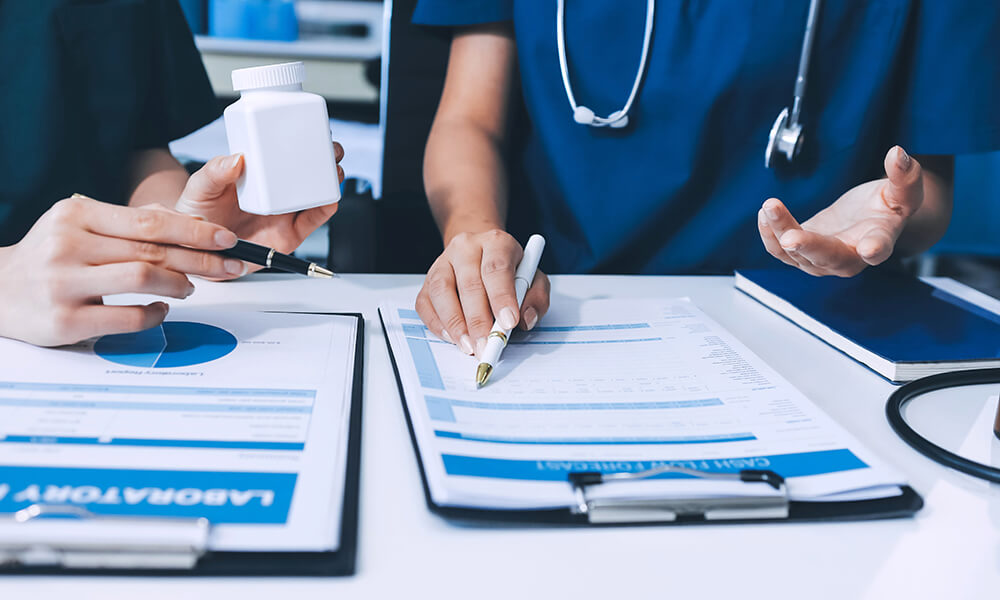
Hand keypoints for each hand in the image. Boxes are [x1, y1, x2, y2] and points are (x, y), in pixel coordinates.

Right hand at [0, 195, 240, 345]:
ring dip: (178, 284)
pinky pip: (127, 318)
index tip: (225, 238)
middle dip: (200, 259)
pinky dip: (155, 314)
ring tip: (189, 286)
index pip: (150, 221)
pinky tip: (161, 309)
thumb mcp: (81, 226)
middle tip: (227, 265)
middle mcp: (67, 245)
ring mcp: (64, 283)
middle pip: (153, 250)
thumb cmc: (50, 256)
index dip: (195, 231)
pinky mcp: (65, 321)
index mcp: (75, 215)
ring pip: (143, 278)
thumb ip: (131, 223)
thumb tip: (190, 223)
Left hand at [174, 143, 345, 275]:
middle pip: (308, 170)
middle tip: (329, 148)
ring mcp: (284, 212)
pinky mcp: (290, 234)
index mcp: (256, 174)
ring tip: (334, 170)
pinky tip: (329, 199)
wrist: (197, 253)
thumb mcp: (200, 188)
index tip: (312, 127)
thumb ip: (215, 172)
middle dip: (325, 157)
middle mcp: (274, 192)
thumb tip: (237, 158)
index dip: (302, 139)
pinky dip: (325, 209)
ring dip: (330, 180)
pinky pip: (313, 221)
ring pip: (316, 193)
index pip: (283, 152)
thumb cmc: (198, 216)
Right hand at [415, 230, 549, 355]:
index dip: (502, 297)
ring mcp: (442, 262)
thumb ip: (536, 298)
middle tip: (487, 345)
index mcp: (496, 243)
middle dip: (478, 320)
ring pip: (442, 291)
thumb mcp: (534, 279)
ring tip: (468, 346)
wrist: (481, 253)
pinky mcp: (428, 280)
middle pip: (469, 283)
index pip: (497, 268)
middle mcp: (466, 248)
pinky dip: (437, 324)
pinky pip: (426, 303)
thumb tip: (525, 319)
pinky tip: (452, 338)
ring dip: (455, 324)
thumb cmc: (509, 270)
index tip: (508, 323)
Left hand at [758, 146, 922, 276]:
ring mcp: (822, 260)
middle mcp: (849, 259)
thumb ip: (904, 176)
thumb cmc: (887, 206)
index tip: (871, 249)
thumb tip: (898, 153)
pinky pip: (780, 251)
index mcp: (880, 242)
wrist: (867, 218)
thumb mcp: (903, 190)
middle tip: (791, 238)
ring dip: (780, 232)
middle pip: (828, 258)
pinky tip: (765, 213)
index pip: (879, 249)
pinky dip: (770, 235)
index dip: (875, 249)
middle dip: (808, 247)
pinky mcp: (801, 253)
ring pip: (797, 255)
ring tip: (770, 207)